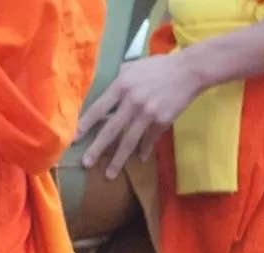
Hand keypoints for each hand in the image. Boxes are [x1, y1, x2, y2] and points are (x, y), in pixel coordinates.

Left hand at [78, 53, 206, 178]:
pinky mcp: (162, 120)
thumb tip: (102, 90)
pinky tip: (140, 159)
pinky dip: (144, 150)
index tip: (74, 139)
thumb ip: (118, 78)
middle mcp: (133, 101)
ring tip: (109, 174)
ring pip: (130, 140)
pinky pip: (150, 139)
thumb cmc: (159, 66)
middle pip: (111, 129)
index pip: (99, 108)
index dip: (85, 124)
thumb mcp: (134, 66)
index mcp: (122, 85)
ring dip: (119, 159)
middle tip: (86, 164)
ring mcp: (148, 113)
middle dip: (97, 148)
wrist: (190, 70)